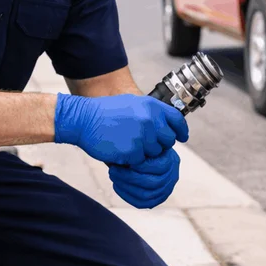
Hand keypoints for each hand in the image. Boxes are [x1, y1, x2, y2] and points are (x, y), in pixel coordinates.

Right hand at [54, 93, 187, 165]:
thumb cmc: (105, 112)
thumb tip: (166, 125)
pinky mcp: (133, 151)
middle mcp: (150, 120)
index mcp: (151, 106)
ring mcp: (142, 136)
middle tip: (142, 142)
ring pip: (155, 153)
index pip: (177, 119)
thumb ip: (151, 113)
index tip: (182, 137)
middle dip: (158, 144)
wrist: (83, 119)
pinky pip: (140, 162)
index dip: (181, 130)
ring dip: (144, 153)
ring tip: (127, 143)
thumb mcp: (132, 104)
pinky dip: (132, 160)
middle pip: (168, 140)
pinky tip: (120, 150)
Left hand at [109, 149, 179, 208]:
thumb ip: (141, 142)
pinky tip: (117, 185)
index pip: (158, 167)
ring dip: (126, 186)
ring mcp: (165, 190)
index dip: (140, 165)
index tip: (124, 158)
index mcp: (171, 160)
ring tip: (113, 175)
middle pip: (153, 183)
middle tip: (113, 169)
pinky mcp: (155, 199)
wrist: (143, 152)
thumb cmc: (141, 142)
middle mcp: (172, 177)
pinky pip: (141, 203)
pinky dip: (126, 195)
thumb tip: (130, 142)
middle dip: (129, 177)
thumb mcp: (144, 138)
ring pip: (146, 195)